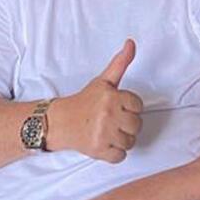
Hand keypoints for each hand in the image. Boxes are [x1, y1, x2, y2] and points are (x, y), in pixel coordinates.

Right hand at [47, 39, 142, 161]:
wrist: (61, 121)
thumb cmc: (85, 101)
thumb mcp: (104, 80)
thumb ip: (121, 63)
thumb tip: (131, 43)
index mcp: (112, 96)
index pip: (138, 105)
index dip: (129, 106)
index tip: (116, 106)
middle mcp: (108, 114)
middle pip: (137, 125)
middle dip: (127, 123)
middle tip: (112, 119)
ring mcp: (103, 134)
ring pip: (131, 141)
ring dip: (121, 139)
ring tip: (108, 130)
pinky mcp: (98, 150)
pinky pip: (120, 156)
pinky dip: (114, 153)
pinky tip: (105, 142)